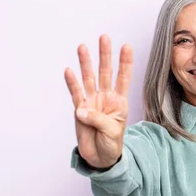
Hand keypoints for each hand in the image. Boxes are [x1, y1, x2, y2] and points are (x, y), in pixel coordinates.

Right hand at [64, 34, 132, 168]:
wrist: (100, 158)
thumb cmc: (111, 144)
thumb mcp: (112, 132)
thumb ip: (99, 119)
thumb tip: (81, 109)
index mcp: (119, 101)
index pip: (123, 78)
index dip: (125, 63)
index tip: (126, 46)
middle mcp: (105, 98)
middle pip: (105, 72)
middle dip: (105, 55)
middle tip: (104, 38)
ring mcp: (92, 102)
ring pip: (89, 78)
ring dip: (86, 63)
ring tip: (83, 47)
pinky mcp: (79, 110)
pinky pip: (75, 94)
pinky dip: (72, 83)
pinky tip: (69, 70)